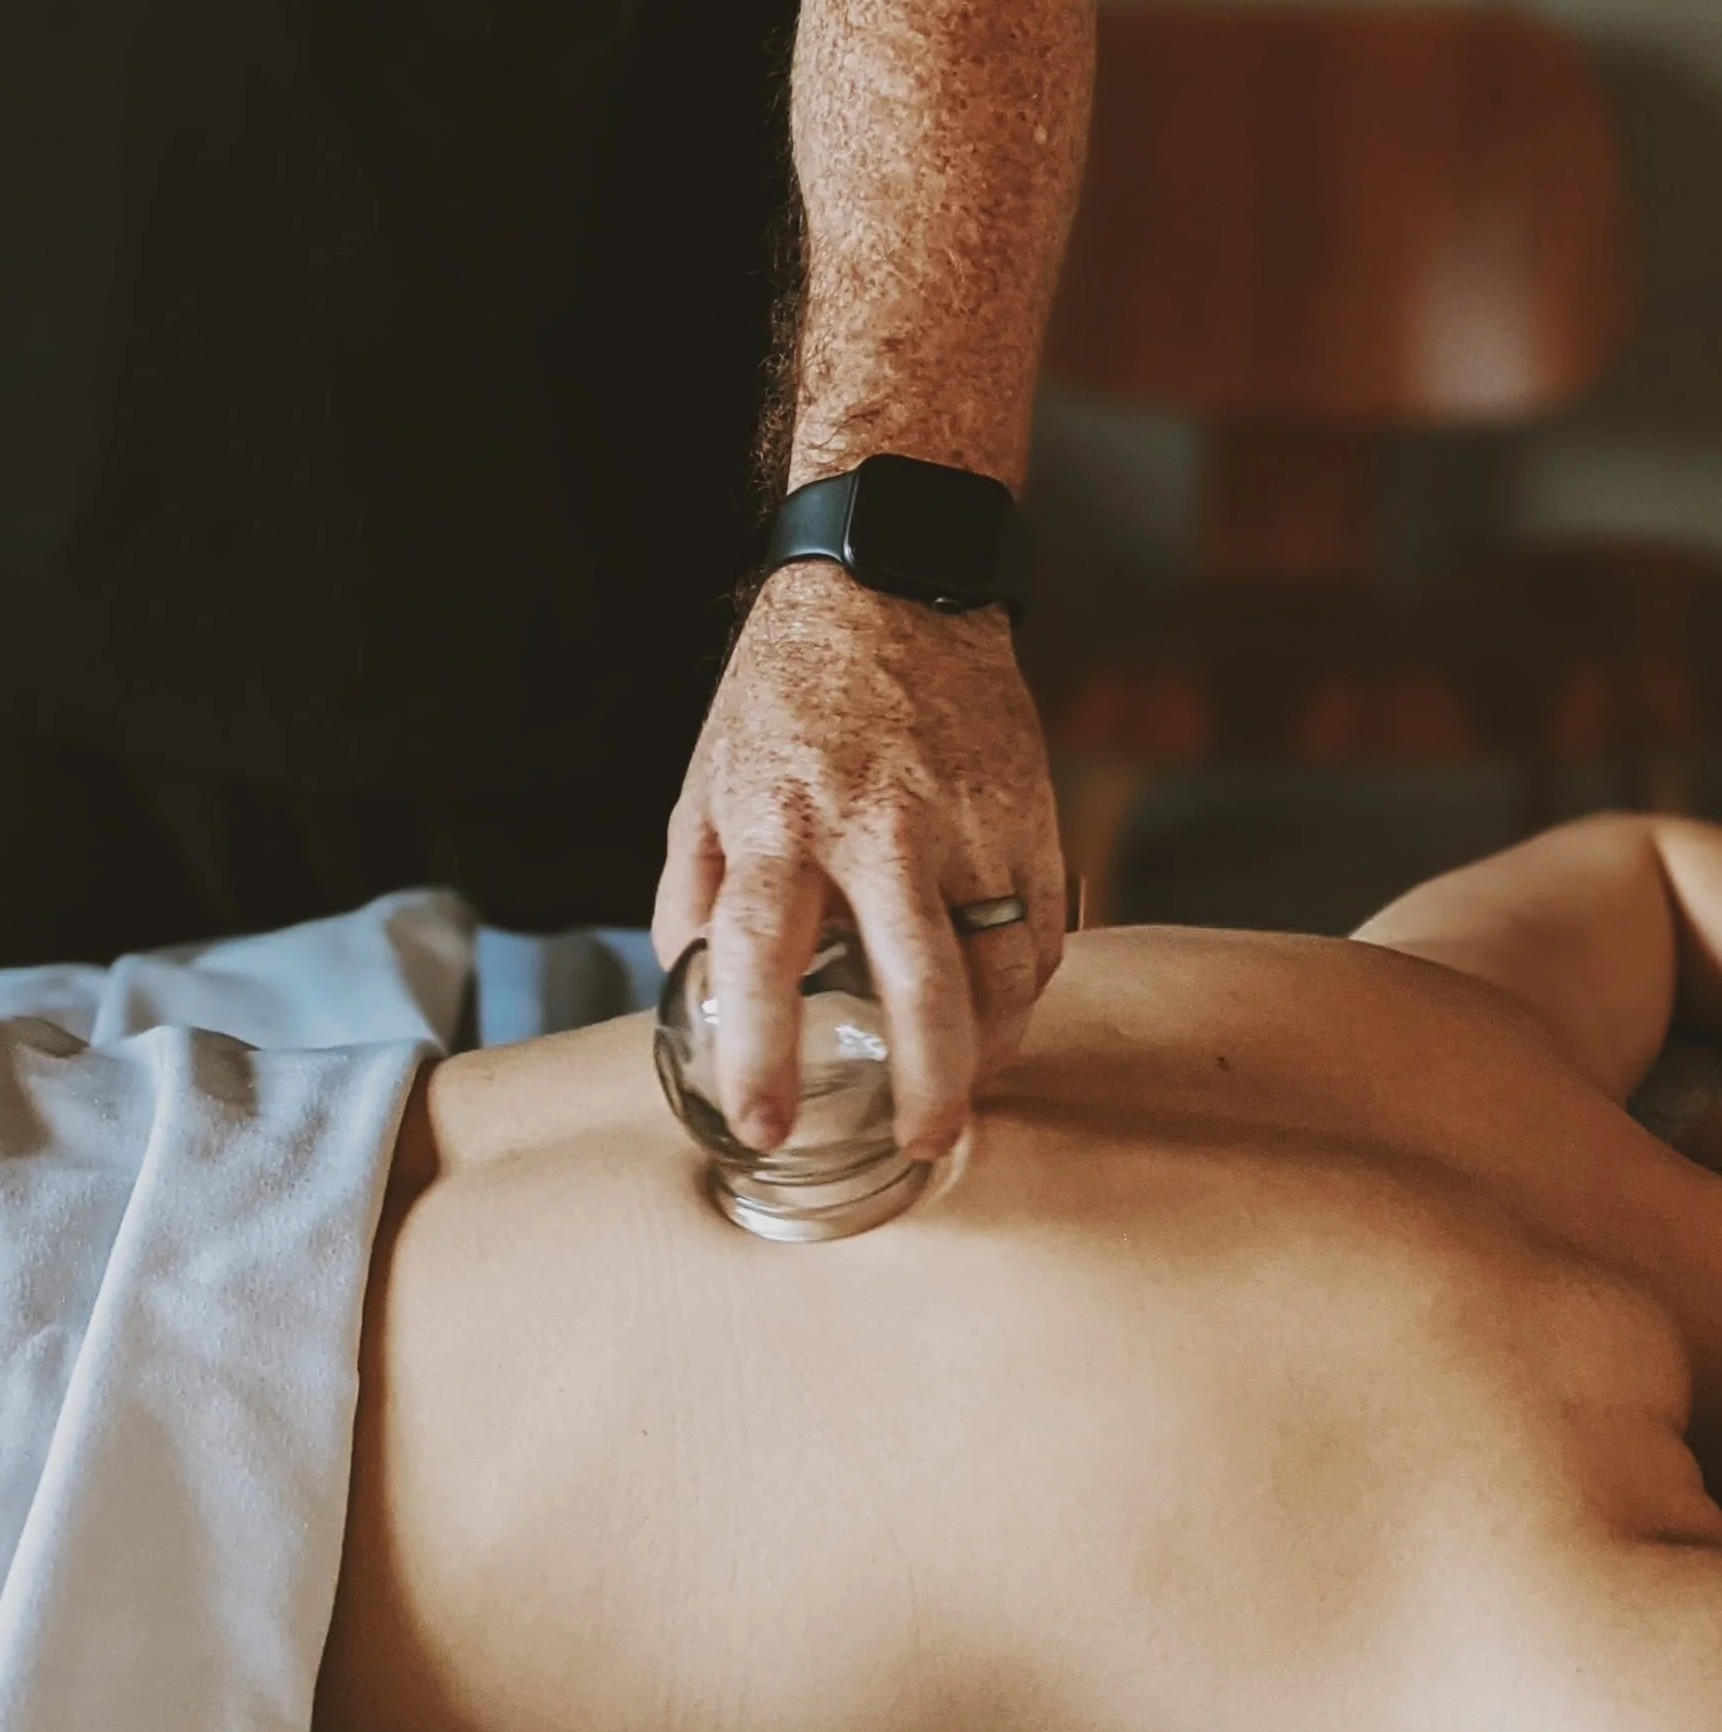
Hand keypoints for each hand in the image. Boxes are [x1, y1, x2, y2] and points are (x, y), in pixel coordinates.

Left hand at [653, 561, 1065, 1158]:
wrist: (888, 587)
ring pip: (1005, 969)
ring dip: (993, 1047)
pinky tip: (1004, 1009)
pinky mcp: (1029, 809)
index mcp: (778, 819)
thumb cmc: (784, 695)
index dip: (757, 1049)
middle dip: (928, 1086)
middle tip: (921, 1143)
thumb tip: (685, 987)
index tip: (762, 1122)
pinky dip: (1030, 984)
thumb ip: (691, 889)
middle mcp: (878, 826)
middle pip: (918, 986)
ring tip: (966, 1087)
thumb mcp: (705, 781)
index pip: (758, 953)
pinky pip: (1045, 925)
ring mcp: (966, 819)